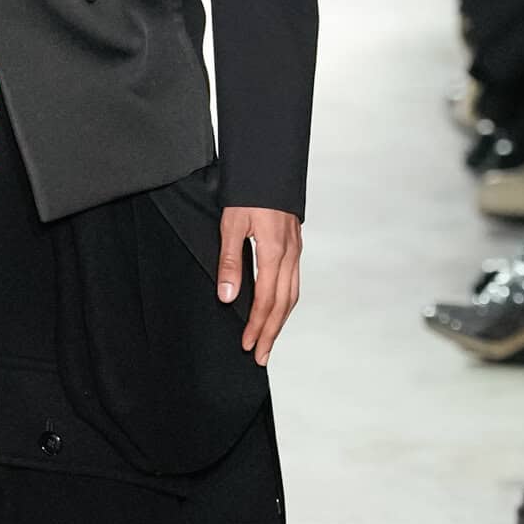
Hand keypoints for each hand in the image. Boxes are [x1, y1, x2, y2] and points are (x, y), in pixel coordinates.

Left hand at [216, 207, 302, 366]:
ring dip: (281, 321)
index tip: (247, 345)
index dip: (256, 325)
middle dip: (271, 332)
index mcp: (274, 250)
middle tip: (260, 357)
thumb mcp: (231, 223)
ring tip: (269, 341)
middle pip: (283, 304)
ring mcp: (296, 251)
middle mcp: (290, 254)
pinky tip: (278, 311)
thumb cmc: (248, 192)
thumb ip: (230, 261)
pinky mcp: (295, 247)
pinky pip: (294, 282)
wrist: (269, 166)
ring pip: (292, 295)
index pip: (266, 299)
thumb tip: (228, 297)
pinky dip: (286, 303)